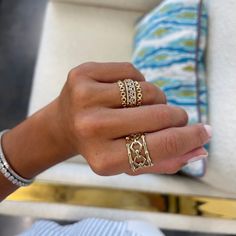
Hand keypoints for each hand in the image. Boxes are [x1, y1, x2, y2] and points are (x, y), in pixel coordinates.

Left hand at [55, 62, 210, 175]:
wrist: (64, 126)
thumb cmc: (100, 145)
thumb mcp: (128, 161)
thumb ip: (164, 159)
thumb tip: (198, 150)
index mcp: (103, 158)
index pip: (160, 146)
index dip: (189, 138)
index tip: (204, 133)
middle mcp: (92, 127)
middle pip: (158, 114)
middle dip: (175, 116)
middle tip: (174, 118)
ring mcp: (84, 97)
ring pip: (147, 90)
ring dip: (155, 98)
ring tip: (143, 107)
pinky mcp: (82, 74)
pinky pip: (131, 71)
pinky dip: (136, 81)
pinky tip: (124, 93)